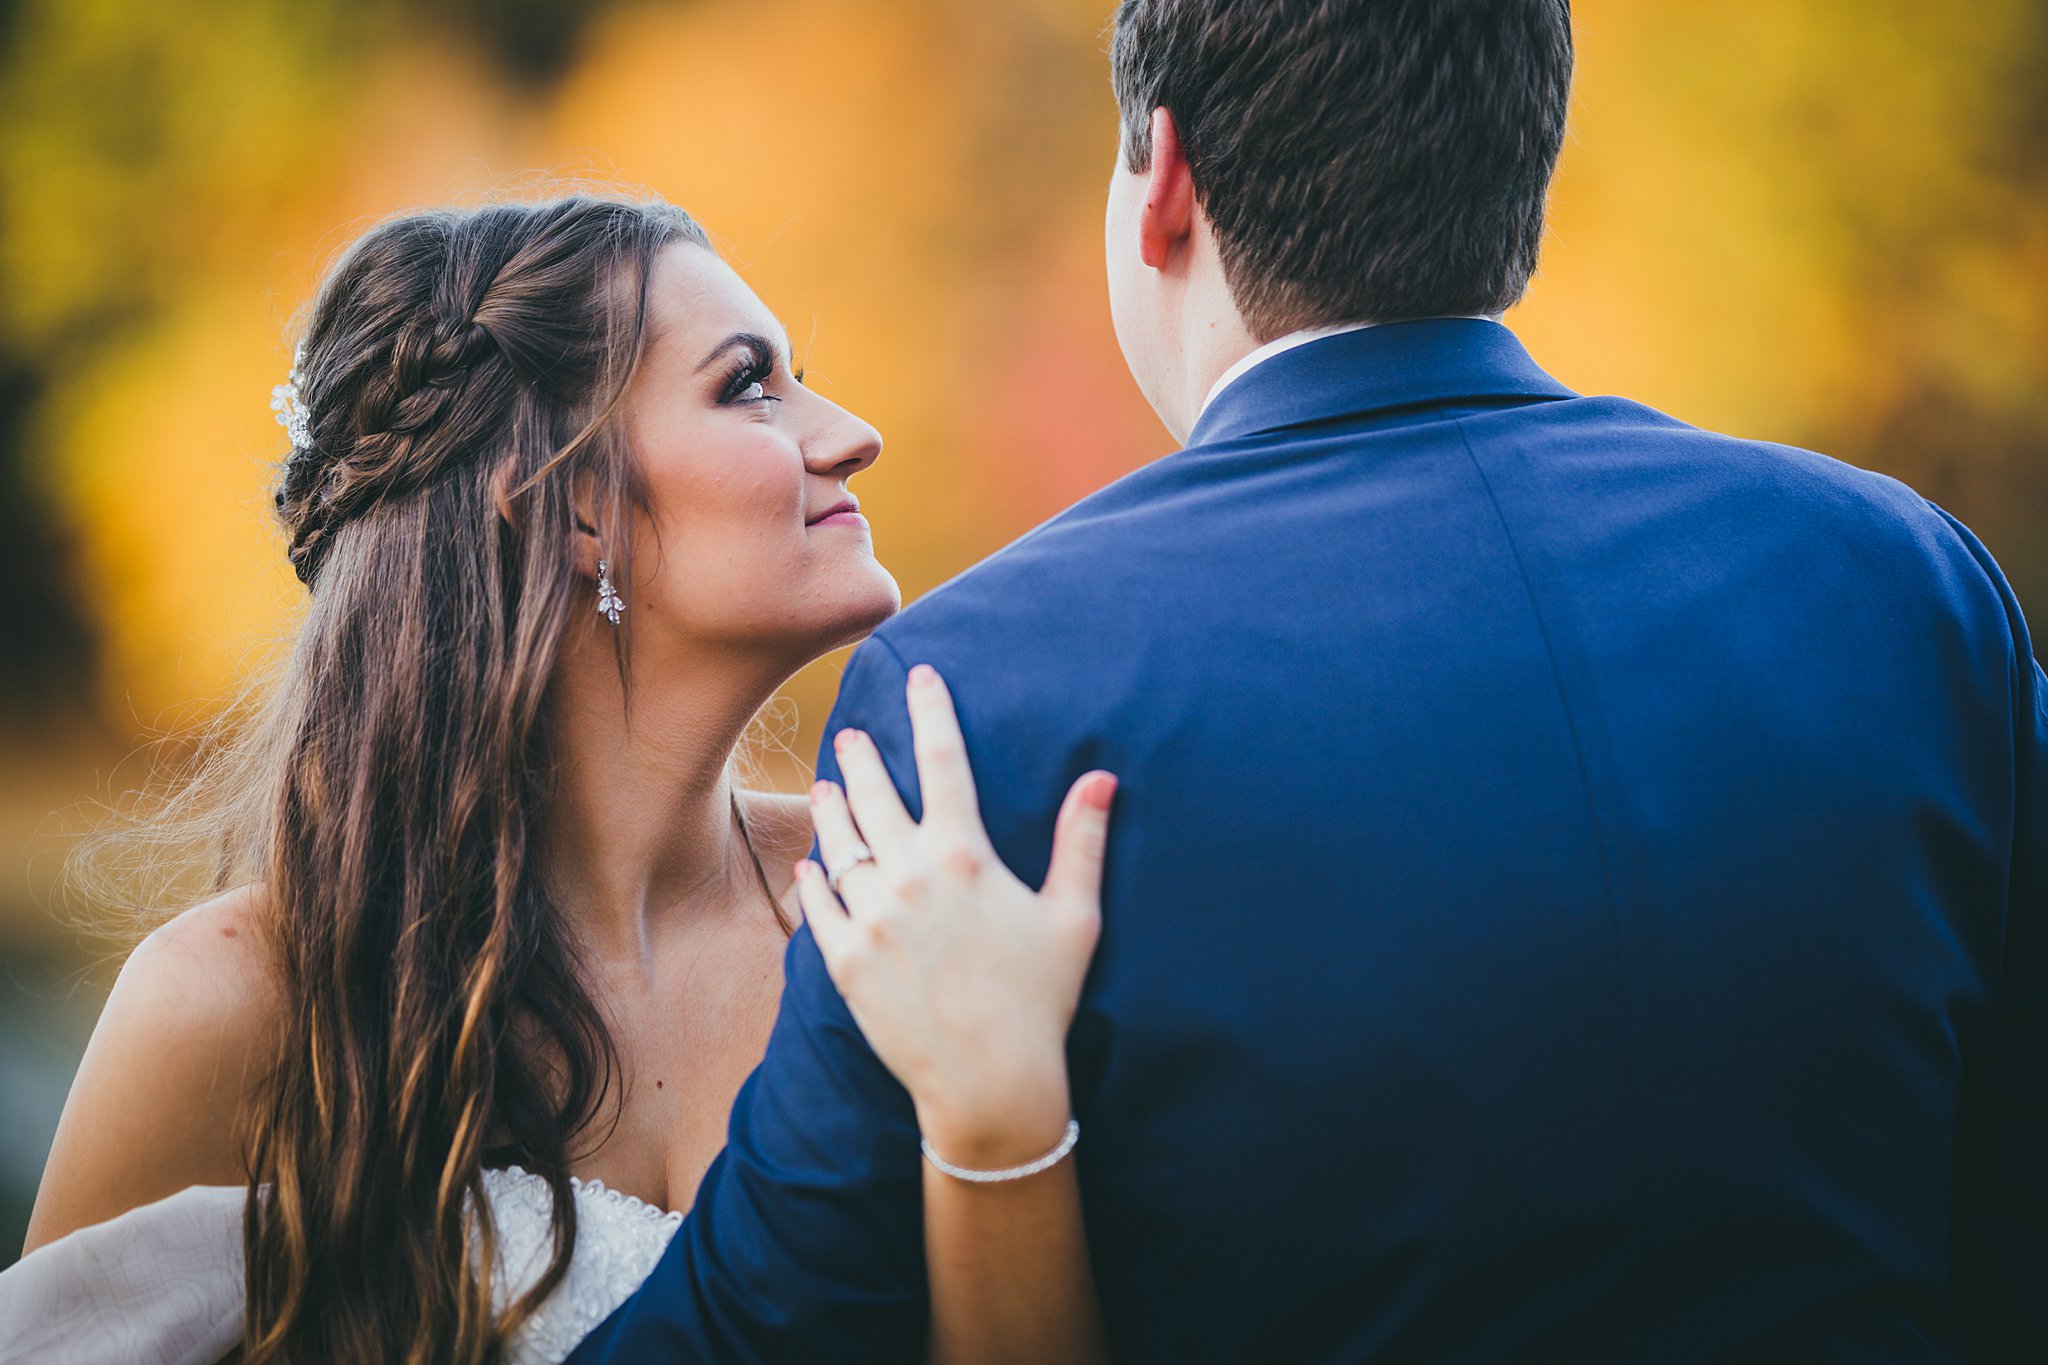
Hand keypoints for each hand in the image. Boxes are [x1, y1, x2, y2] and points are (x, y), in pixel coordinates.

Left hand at [796, 664, 1115, 1168]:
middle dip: (865, 757)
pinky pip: (818, 903)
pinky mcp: (844, 960)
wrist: (990, 1084)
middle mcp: (909, 877)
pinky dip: (815, 876)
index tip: (921, 676)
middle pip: (875, 795)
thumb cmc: (1041, 1000)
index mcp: (964, 856)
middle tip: (855, 735)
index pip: (943, 760)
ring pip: (839, 843)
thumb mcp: (1074, 917)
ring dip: (831, 808)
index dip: (931, 710)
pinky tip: (813, 863)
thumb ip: (1082, 840)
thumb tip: (1103, 777)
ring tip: (827, 786)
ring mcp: (870, 918)